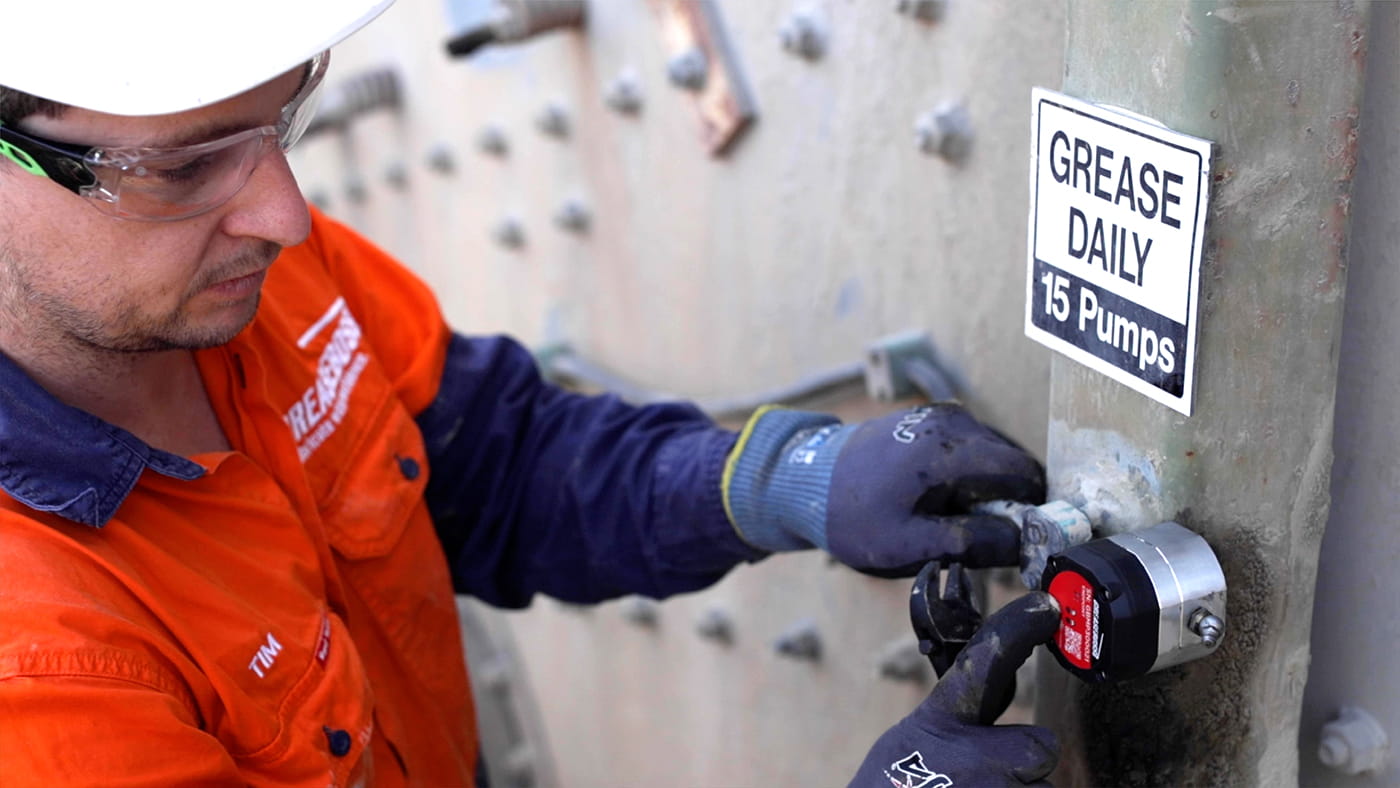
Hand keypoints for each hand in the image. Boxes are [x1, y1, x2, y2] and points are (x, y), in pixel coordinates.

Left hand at [723, 403, 1044, 575]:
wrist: (803, 481)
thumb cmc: (852, 516)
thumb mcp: (909, 544)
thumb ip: (970, 542)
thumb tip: (1023, 542)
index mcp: (949, 449)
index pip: (1023, 472)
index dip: (1032, 509)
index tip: (1022, 540)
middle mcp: (952, 421)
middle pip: (1012, 462)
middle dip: (1009, 501)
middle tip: (981, 537)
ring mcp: (941, 415)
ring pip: (994, 455)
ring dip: (988, 489)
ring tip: (954, 520)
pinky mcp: (930, 418)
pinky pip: (971, 448)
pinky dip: (970, 475)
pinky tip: (941, 501)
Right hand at [849, 592, 1060, 786]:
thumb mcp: (909, 753)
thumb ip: (957, 738)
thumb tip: (1014, 747)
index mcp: (939, 724)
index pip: (983, 663)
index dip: (1016, 630)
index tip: (1044, 607)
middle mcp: (975, 755)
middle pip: (1040, 749)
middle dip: (1024, 769)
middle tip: (982, 786)